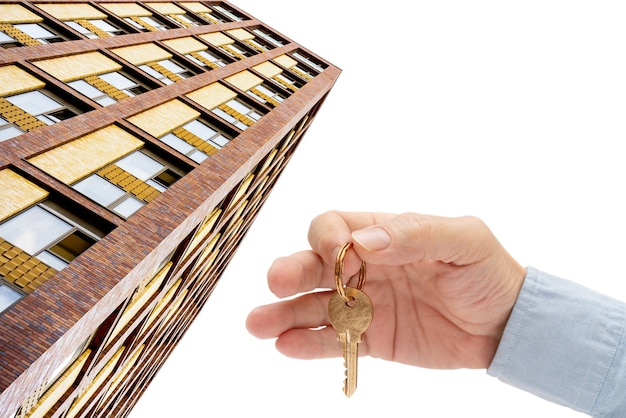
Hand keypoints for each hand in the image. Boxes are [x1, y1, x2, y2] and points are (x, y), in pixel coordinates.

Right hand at [246, 211, 525, 368]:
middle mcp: (365, 267)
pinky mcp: (372, 339)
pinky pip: (334, 341)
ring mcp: (365, 304)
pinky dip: (310, 344)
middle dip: (292, 271)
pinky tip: (287, 346)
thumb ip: (415, 233)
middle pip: (313, 264)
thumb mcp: (463, 239)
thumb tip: (365, 240)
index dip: (327, 238)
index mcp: (382, 235)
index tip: (337, 254)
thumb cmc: (488, 272)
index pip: (335, 227)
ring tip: (259, 325)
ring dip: (284, 313)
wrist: (508, 325)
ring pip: (314, 305)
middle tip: (276, 283)